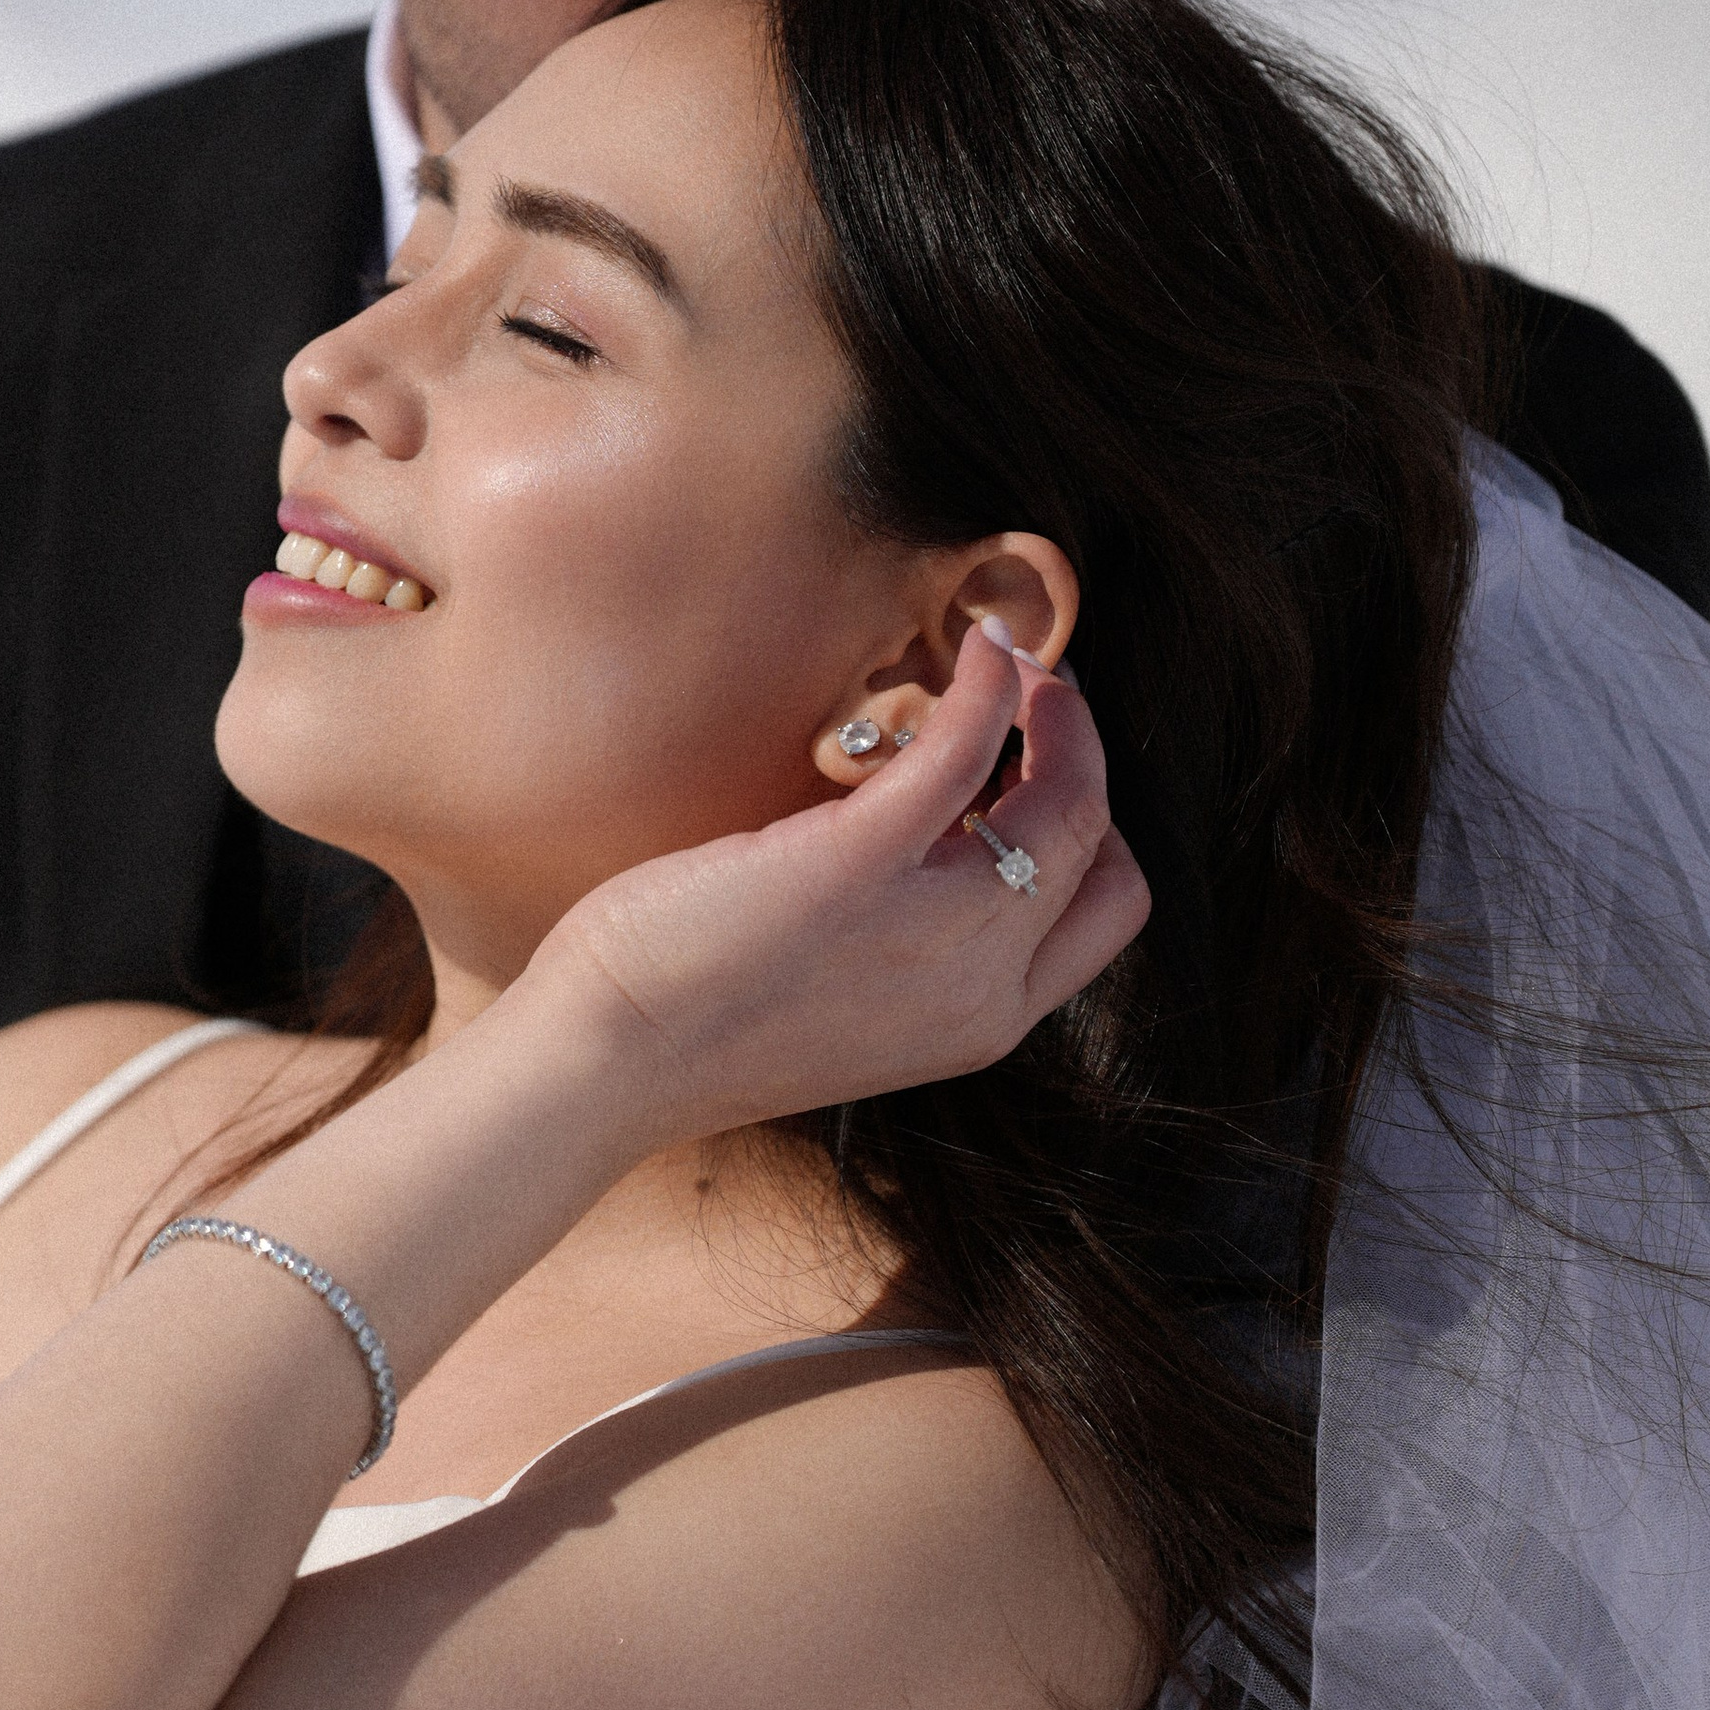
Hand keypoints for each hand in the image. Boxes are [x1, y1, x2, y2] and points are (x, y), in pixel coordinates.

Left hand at [534, 619, 1147, 1145]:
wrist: (607, 1062)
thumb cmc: (695, 1022)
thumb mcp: (844, 995)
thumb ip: (906, 936)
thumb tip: (923, 839)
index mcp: (980, 1023)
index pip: (1102, 912)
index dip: (1093, 826)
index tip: (1047, 769)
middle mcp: (978, 989)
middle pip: (1100, 853)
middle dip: (1086, 759)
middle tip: (1044, 700)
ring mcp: (927, 929)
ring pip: (1061, 805)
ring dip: (1055, 717)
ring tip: (1014, 668)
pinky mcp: (854, 865)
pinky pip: (963, 754)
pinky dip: (990, 687)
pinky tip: (982, 647)